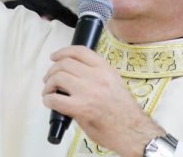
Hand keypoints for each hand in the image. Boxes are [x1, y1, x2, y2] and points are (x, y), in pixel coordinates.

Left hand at [42, 46, 164, 156]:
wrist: (133, 131)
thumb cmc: (123, 111)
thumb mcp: (112, 83)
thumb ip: (95, 76)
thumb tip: (73, 75)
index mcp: (106, 69)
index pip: (80, 51)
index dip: (62, 52)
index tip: (54, 57)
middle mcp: (97, 76)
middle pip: (65, 63)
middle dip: (52, 71)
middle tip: (48, 79)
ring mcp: (88, 91)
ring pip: (58, 77)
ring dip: (48, 85)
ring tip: (48, 92)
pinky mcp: (81, 108)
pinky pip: (55, 99)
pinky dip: (48, 100)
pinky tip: (50, 102)